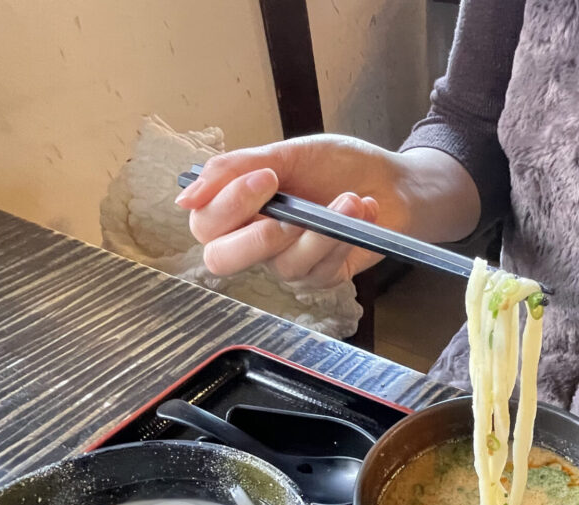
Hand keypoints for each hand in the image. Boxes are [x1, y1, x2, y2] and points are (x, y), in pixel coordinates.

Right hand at [175, 135, 409, 288]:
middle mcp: (258, 241)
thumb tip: (184, 197)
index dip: (227, 205)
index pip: (205, 225)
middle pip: (222, 261)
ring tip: (349, 201)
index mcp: (241, 210)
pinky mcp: (324, 276)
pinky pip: (320, 270)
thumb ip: (234, 170)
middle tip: (290, 214)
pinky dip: (343, 238)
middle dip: (257, 238)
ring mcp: (290, 263)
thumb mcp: (286, 154)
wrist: (394, 181)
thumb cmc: (338, 166)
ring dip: (320, 231)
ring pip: (283, 264)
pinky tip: (361, 212)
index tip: (267, 176)